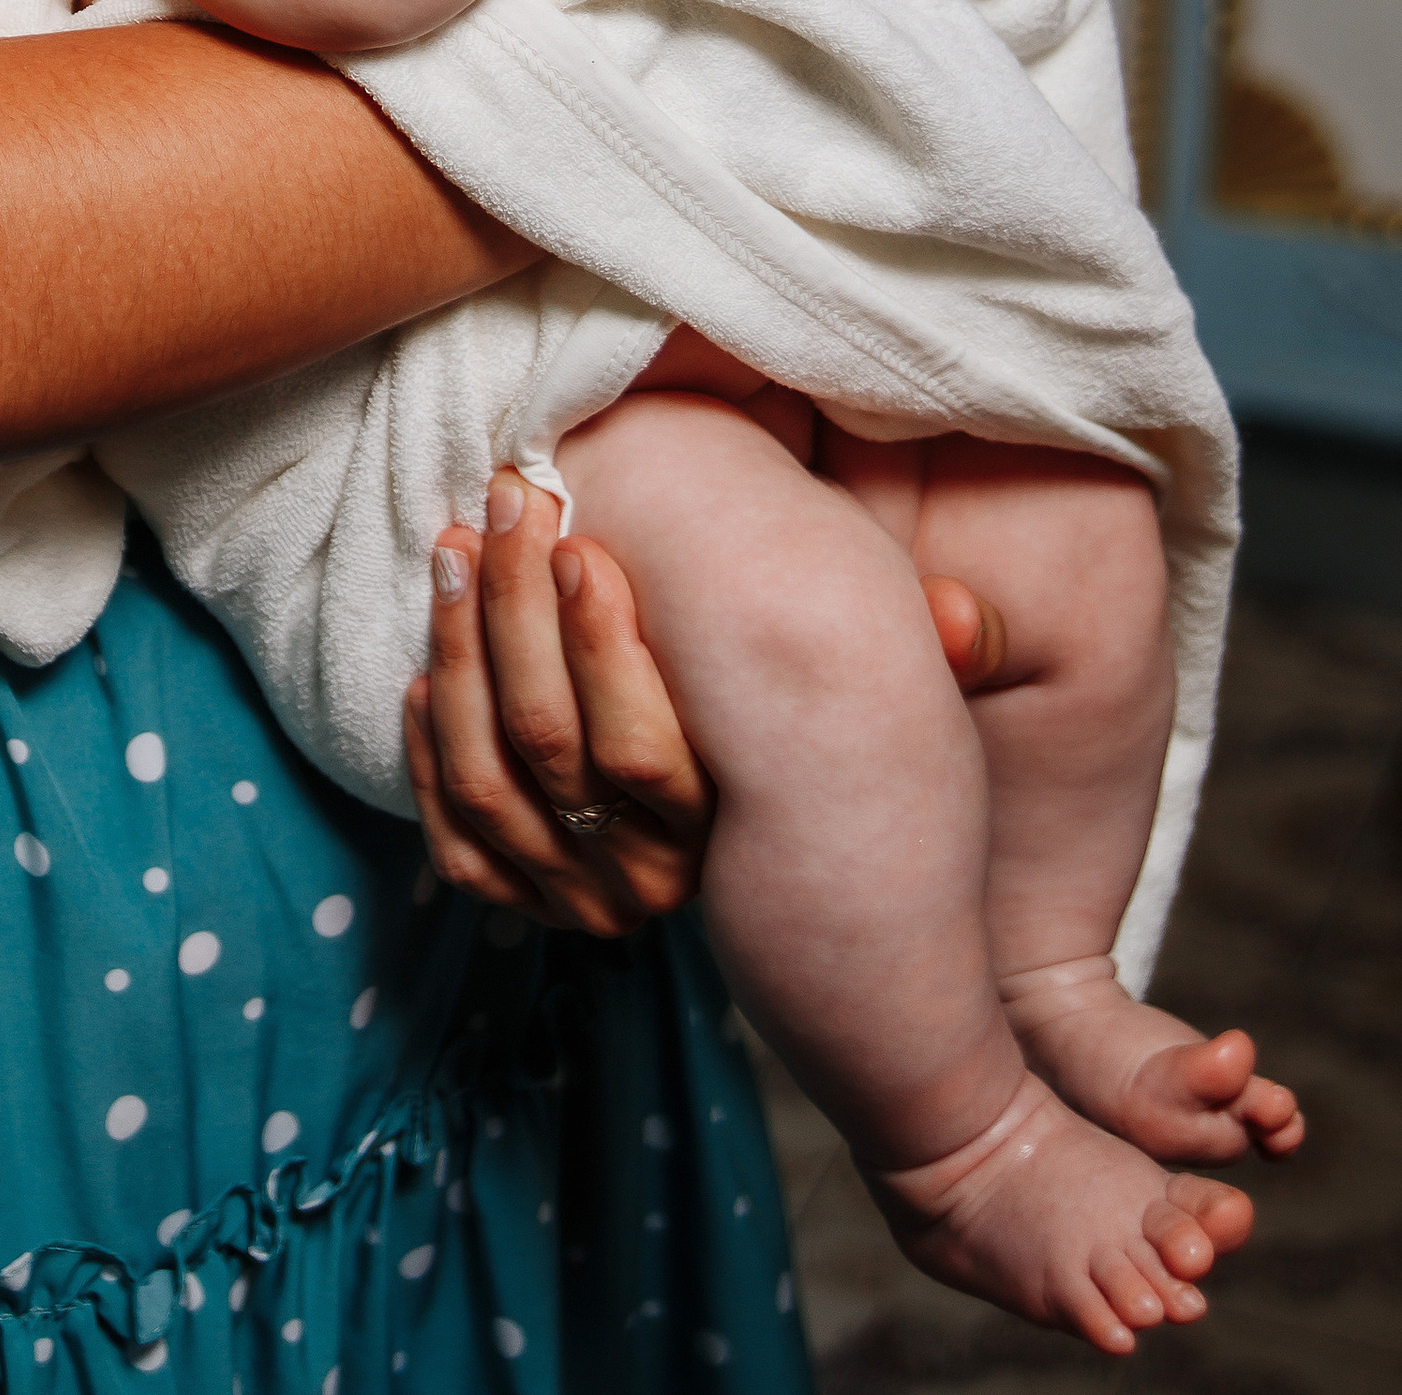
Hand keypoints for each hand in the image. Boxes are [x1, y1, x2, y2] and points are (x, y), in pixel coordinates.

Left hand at [401, 472, 1012, 935]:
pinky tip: (429, 660)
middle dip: (512, 607)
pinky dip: (430, 744)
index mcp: (720, 837)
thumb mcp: (868, 703)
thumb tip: (972, 614)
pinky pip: (451, 833)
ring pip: (486, 778)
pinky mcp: (514, 899)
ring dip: (459, 650)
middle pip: (546, 743)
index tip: (577, 533)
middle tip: (507, 502)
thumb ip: (917, 651)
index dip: (595, 636)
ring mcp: (572, 897)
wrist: (778, 874)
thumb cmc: (810, 731)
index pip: (635, 751)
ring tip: (456, 545)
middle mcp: (642, 884)